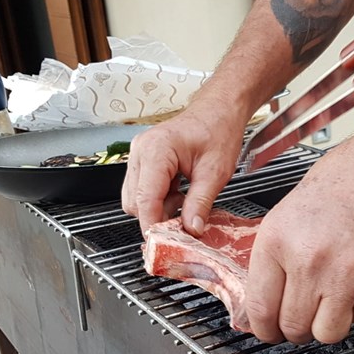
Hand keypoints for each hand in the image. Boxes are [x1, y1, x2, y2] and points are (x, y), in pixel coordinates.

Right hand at [121, 100, 245, 235]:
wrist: (219, 110)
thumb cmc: (218, 130)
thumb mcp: (215, 172)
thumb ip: (200, 203)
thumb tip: (191, 229)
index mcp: (157, 150)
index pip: (145, 199)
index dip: (153, 225)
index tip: (164, 243)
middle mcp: (141, 151)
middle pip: (134, 202)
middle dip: (157, 217)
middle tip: (184, 220)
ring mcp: (139, 155)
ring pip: (135, 197)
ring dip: (158, 208)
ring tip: (184, 201)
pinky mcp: (143, 160)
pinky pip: (142, 189)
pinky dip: (159, 199)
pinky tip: (179, 194)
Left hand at [244, 136, 353, 344]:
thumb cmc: (341, 184)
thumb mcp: (287, 215)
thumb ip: (275, 260)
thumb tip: (267, 304)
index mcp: (276, 242)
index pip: (260, 310)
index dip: (266, 330)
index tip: (271, 333)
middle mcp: (307, 262)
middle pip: (293, 328)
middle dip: (298, 330)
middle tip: (306, 317)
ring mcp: (344, 275)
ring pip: (327, 334)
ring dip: (330, 325)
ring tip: (334, 302)